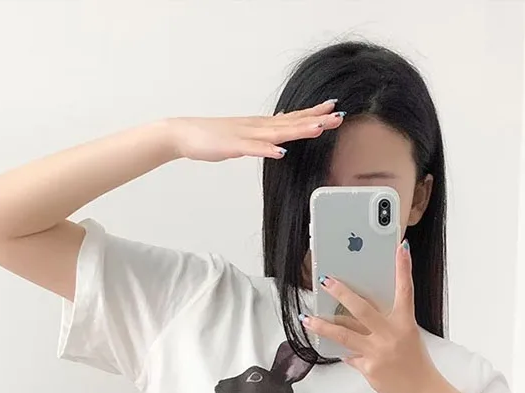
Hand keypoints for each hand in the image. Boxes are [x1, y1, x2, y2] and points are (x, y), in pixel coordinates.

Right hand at [168, 100, 344, 161]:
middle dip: (316, 120)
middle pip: (291, 123)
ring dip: (298, 130)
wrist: (186, 134)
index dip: (314, 113)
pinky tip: (281, 152)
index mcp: (262, 125)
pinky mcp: (233, 146)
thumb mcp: (245, 135)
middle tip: (338, 117)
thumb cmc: (214, 136)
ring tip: (319, 128)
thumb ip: (263, 133)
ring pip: (277, 133)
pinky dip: (267, 150)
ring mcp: (246, 135)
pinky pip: (252, 149)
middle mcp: (258, 127)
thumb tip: (281, 128)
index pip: (293, 118)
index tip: (334, 109)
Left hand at [299, 241, 442, 392]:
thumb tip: (359, 317)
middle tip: (326, 281)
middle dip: (342, 293)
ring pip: (344, 334)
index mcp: (405, 323)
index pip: (406, 291)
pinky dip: (342, 352)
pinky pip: (349, 356)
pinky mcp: (368, 368)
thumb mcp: (407, 337)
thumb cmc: (415, 363)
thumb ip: (386, 325)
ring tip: (307, 318)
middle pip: (362, 309)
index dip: (404, 269)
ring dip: (322, 325)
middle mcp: (391, 334)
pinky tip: (332, 348)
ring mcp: (378, 352)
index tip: (401, 248)